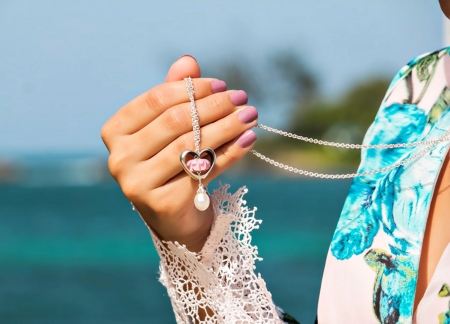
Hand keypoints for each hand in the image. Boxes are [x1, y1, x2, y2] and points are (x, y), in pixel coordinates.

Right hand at [101, 56, 257, 251]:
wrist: (173, 214)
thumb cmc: (168, 162)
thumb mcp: (167, 127)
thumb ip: (174, 95)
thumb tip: (188, 60)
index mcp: (115, 131)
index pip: (156, 99)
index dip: (192, 89)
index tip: (222, 85)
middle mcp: (120, 158)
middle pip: (175, 121)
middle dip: (214, 106)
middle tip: (242, 99)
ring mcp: (138, 183)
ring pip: (191, 145)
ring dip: (227, 127)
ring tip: (250, 115)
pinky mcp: (163, 203)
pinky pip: (205, 170)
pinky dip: (231, 152)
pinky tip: (249, 139)